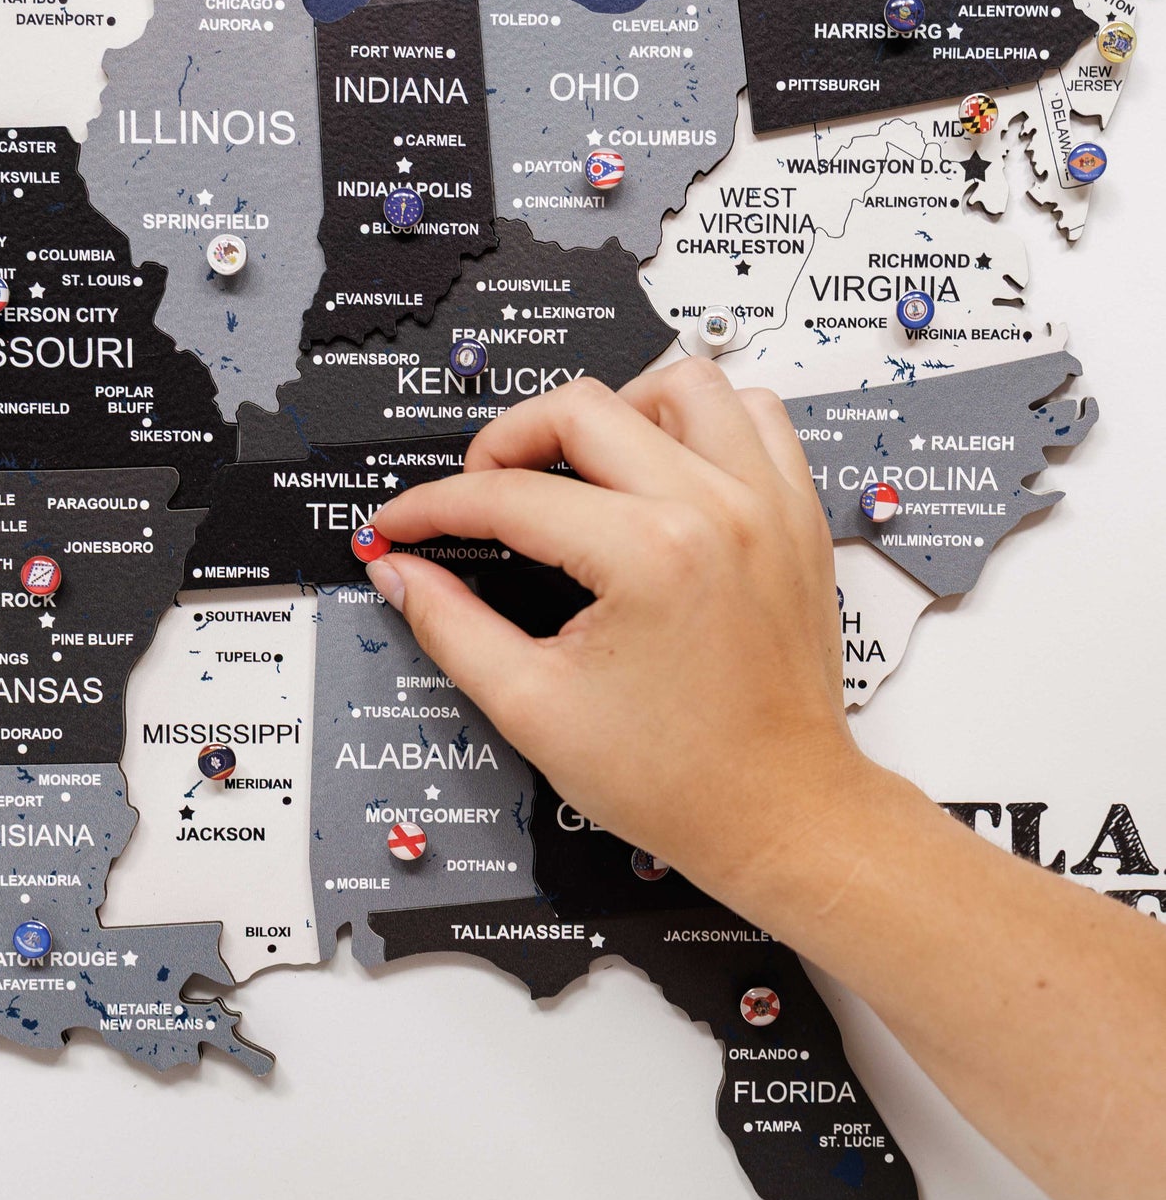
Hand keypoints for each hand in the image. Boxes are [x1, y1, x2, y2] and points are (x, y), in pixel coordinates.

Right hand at [365, 360, 875, 900]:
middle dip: (505, 441)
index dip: (434, 507)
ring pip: (682, 385)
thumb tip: (402, 572)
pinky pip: (756, 417)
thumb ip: (451, 626)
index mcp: (650, 556)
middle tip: (477, 493)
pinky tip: (663, 468)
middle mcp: (717, 511)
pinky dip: (701, 423)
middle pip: (583, 408)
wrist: (779, 814)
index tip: (404, 524)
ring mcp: (767, 507)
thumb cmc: (679, 780)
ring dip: (614, 410)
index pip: (510, 496)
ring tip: (578, 465)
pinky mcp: (796, 519)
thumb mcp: (533, 707)